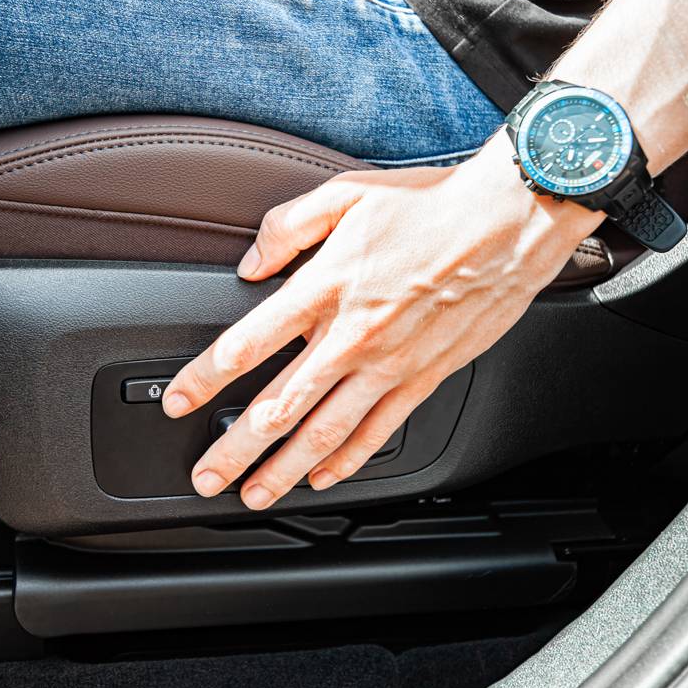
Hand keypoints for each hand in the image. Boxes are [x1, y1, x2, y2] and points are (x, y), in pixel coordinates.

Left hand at [162, 132, 600, 509]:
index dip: (206, 378)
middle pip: (280, 406)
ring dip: (284, 469)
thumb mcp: (347, 193)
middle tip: (207, 476)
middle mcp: (352, 335)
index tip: (179, 402)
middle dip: (236, 448)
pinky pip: (378, 431)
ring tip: (255, 494)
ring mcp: (389, 364)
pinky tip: (324, 476)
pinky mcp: (423, 379)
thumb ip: (287, 226)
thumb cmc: (431, 207)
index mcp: (325, 287)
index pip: (249, 343)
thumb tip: (249, 262)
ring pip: (325, 431)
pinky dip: (348, 460)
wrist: (508, 224)